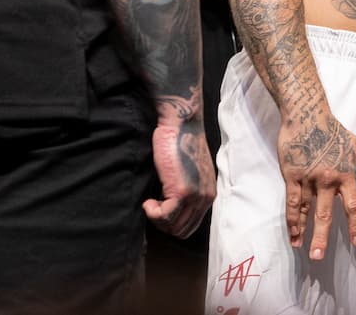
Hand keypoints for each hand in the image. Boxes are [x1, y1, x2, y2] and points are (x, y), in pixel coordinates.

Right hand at [143, 117, 216, 238]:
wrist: (181, 125)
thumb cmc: (179, 144)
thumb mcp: (188, 173)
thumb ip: (186, 191)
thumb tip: (169, 211)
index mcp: (208, 194)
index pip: (190, 225)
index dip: (170, 222)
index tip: (159, 207)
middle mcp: (206, 198)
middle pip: (181, 230)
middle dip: (162, 223)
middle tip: (153, 206)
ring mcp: (196, 196)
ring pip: (172, 227)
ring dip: (157, 219)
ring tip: (150, 201)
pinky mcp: (183, 191)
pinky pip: (164, 216)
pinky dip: (152, 213)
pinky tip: (147, 201)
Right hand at [277, 115, 355, 258]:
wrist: (307, 114)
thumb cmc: (332, 129)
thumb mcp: (355, 144)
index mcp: (345, 174)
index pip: (353, 204)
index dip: (355, 224)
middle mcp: (327, 179)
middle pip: (325, 213)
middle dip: (322, 236)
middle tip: (319, 257)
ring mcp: (308, 178)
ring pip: (306, 210)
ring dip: (303, 231)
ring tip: (302, 249)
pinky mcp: (292, 175)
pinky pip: (292, 201)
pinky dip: (291, 218)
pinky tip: (292, 232)